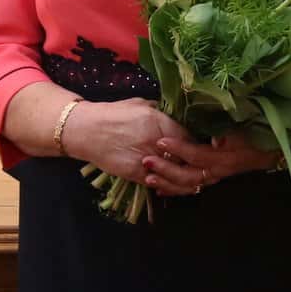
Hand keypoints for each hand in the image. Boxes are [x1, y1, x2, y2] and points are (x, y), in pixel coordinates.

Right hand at [64, 99, 206, 195]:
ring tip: (195, 177)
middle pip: (188, 158)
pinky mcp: (137, 174)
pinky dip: (170, 186)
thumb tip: (180, 117)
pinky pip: (161, 184)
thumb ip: (163, 113)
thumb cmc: (113, 114)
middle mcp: (157, 142)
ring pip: (178, 175)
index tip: (204, 147)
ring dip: (189, 178)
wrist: (86, 131)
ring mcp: (148, 160)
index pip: (191, 137)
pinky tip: (176, 184)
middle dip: (198, 163)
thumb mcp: (142, 105)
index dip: (200, 144)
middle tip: (204, 165)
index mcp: (160, 122)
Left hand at [142, 127, 277, 198]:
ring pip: (188, 186)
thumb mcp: (243, 129)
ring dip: (167, 182)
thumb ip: (228, 132)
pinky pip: (191, 188)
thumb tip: (213, 137)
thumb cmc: (255, 134)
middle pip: (189, 175)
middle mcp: (218, 171)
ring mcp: (215, 177)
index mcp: (225, 158)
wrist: (271, 150)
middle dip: (166, 169)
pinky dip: (174, 189)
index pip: (198, 155)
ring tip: (148, 178)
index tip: (161, 141)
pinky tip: (159, 189)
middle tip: (147, 160)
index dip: (179, 149)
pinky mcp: (212, 179)